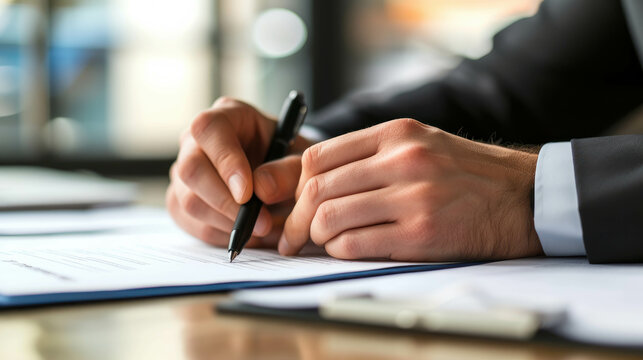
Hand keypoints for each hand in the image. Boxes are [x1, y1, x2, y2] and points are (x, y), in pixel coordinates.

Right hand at [166, 97, 312, 247]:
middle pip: (191, 169)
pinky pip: (190, 223)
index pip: (209, 129)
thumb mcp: (302, 161)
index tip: (247, 194)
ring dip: (228, 223)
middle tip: (262, 223)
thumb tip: (261, 189)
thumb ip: (288, 171)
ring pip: (189, 201)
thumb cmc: (289, 160)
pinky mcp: (180, 199)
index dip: (225, 162)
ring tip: (264, 229)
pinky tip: (247, 233)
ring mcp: (184, 170)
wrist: (283, 177)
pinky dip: (221, 235)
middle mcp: (196, 140)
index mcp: (228, 115)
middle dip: (226, 203)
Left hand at [279, 118, 542, 260]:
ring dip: (315, 237)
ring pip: (330, 217)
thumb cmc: (466, 174)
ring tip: (318, 244)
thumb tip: (313, 184)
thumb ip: (371, 156)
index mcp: (397, 133)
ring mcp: (413, 197)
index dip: (294, 184)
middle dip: (295, 219)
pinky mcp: (422, 233)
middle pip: (318, 189)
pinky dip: (339, 251)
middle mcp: (403, 160)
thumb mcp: (421, 144)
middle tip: (291, 236)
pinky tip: (345, 250)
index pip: (318, 156)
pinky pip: (355, 244)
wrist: (523, 198)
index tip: (291, 204)